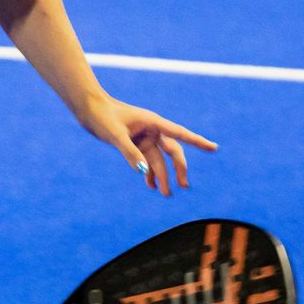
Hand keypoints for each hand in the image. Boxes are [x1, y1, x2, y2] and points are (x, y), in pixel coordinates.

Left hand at [82, 95, 218, 197]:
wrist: (89, 109)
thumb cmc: (102, 116)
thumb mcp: (116, 135)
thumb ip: (130, 153)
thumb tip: (143, 171)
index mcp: (153, 122)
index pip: (180, 134)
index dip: (198, 142)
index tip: (214, 148)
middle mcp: (152, 130)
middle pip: (172, 152)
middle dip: (178, 170)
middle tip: (183, 186)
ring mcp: (144, 137)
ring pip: (158, 160)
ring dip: (161, 176)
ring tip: (166, 194)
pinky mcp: (135, 144)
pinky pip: (146, 160)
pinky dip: (148, 172)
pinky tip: (150, 185)